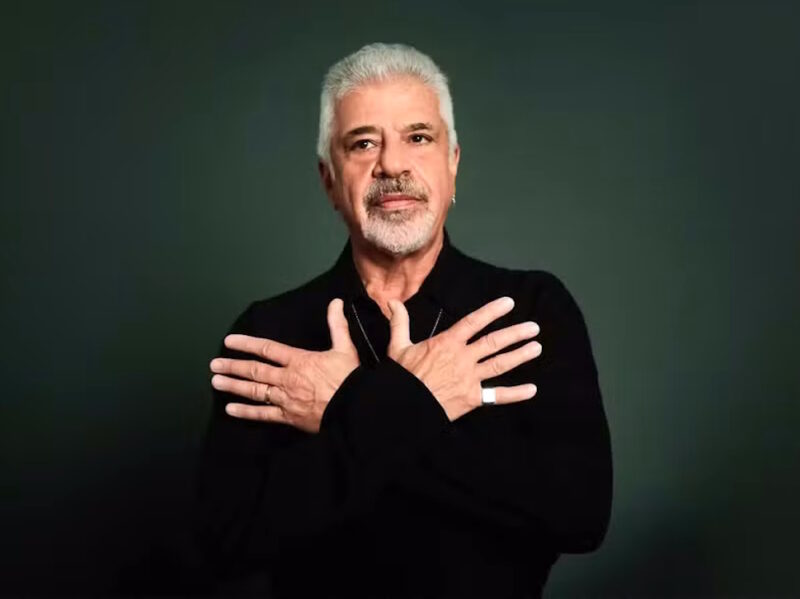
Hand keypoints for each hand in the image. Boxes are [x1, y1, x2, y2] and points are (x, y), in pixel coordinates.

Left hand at [209, 298, 358, 432]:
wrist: (354, 408)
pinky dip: (246, 412)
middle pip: (254, 370)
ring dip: (234, 386)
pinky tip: (231, 410)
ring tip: (216, 382)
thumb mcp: (345, 348)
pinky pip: (263, 414)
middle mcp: (286, 378)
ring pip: (254, 391)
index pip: (267, 349)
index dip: (246, 343)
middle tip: (214, 364)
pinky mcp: (288, 416)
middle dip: (233, 366)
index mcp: (298, 360)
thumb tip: (336, 302)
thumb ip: (337, 325)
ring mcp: (285, 398)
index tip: (229, 342)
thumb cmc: (349, 378)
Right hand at [387, 296, 540, 420]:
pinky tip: (532, 390)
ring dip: (520, 355)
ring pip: (500, 364)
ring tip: (537, 348)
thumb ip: (400, 322)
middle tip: (533, 328)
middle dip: (515, 333)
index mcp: (447, 343)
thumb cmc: (401, 377)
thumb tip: (393, 302)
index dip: (492, 311)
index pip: (473, 322)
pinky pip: (497, 396)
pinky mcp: (472, 398)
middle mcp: (463, 358)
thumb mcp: (398, 346)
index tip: (509, 303)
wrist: (402, 406)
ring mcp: (469, 378)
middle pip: (494, 342)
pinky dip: (515, 394)